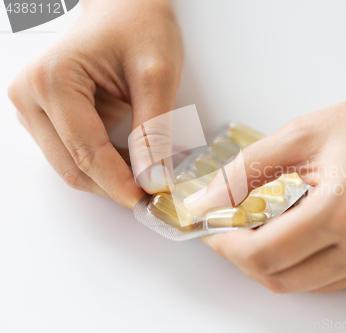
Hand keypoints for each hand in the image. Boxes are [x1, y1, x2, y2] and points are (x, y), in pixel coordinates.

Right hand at [8, 0, 182, 207]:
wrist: (126, 6)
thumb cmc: (139, 26)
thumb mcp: (156, 76)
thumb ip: (153, 131)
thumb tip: (153, 180)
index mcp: (51, 81)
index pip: (85, 151)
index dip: (119, 182)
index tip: (149, 200)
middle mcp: (29, 96)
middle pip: (72, 165)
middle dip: (114, 185)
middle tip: (153, 193)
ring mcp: (33, 107)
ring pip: (70, 165)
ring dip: (109, 177)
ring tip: (148, 171)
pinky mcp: (45, 115)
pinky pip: (74, 153)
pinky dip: (104, 164)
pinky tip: (132, 159)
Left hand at [184, 61, 345, 292]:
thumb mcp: (303, 134)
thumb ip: (246, 170)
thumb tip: (207, 200)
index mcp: (343, 211)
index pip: (264, 254)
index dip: (227, 245)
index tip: (212, 228)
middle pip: (279, 278)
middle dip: (244, 256)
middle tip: (234, 226)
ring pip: (303, 284)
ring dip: (274, 260)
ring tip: (270, 222)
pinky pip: (329, 281)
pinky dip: (304, 262)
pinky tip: (305, 230)